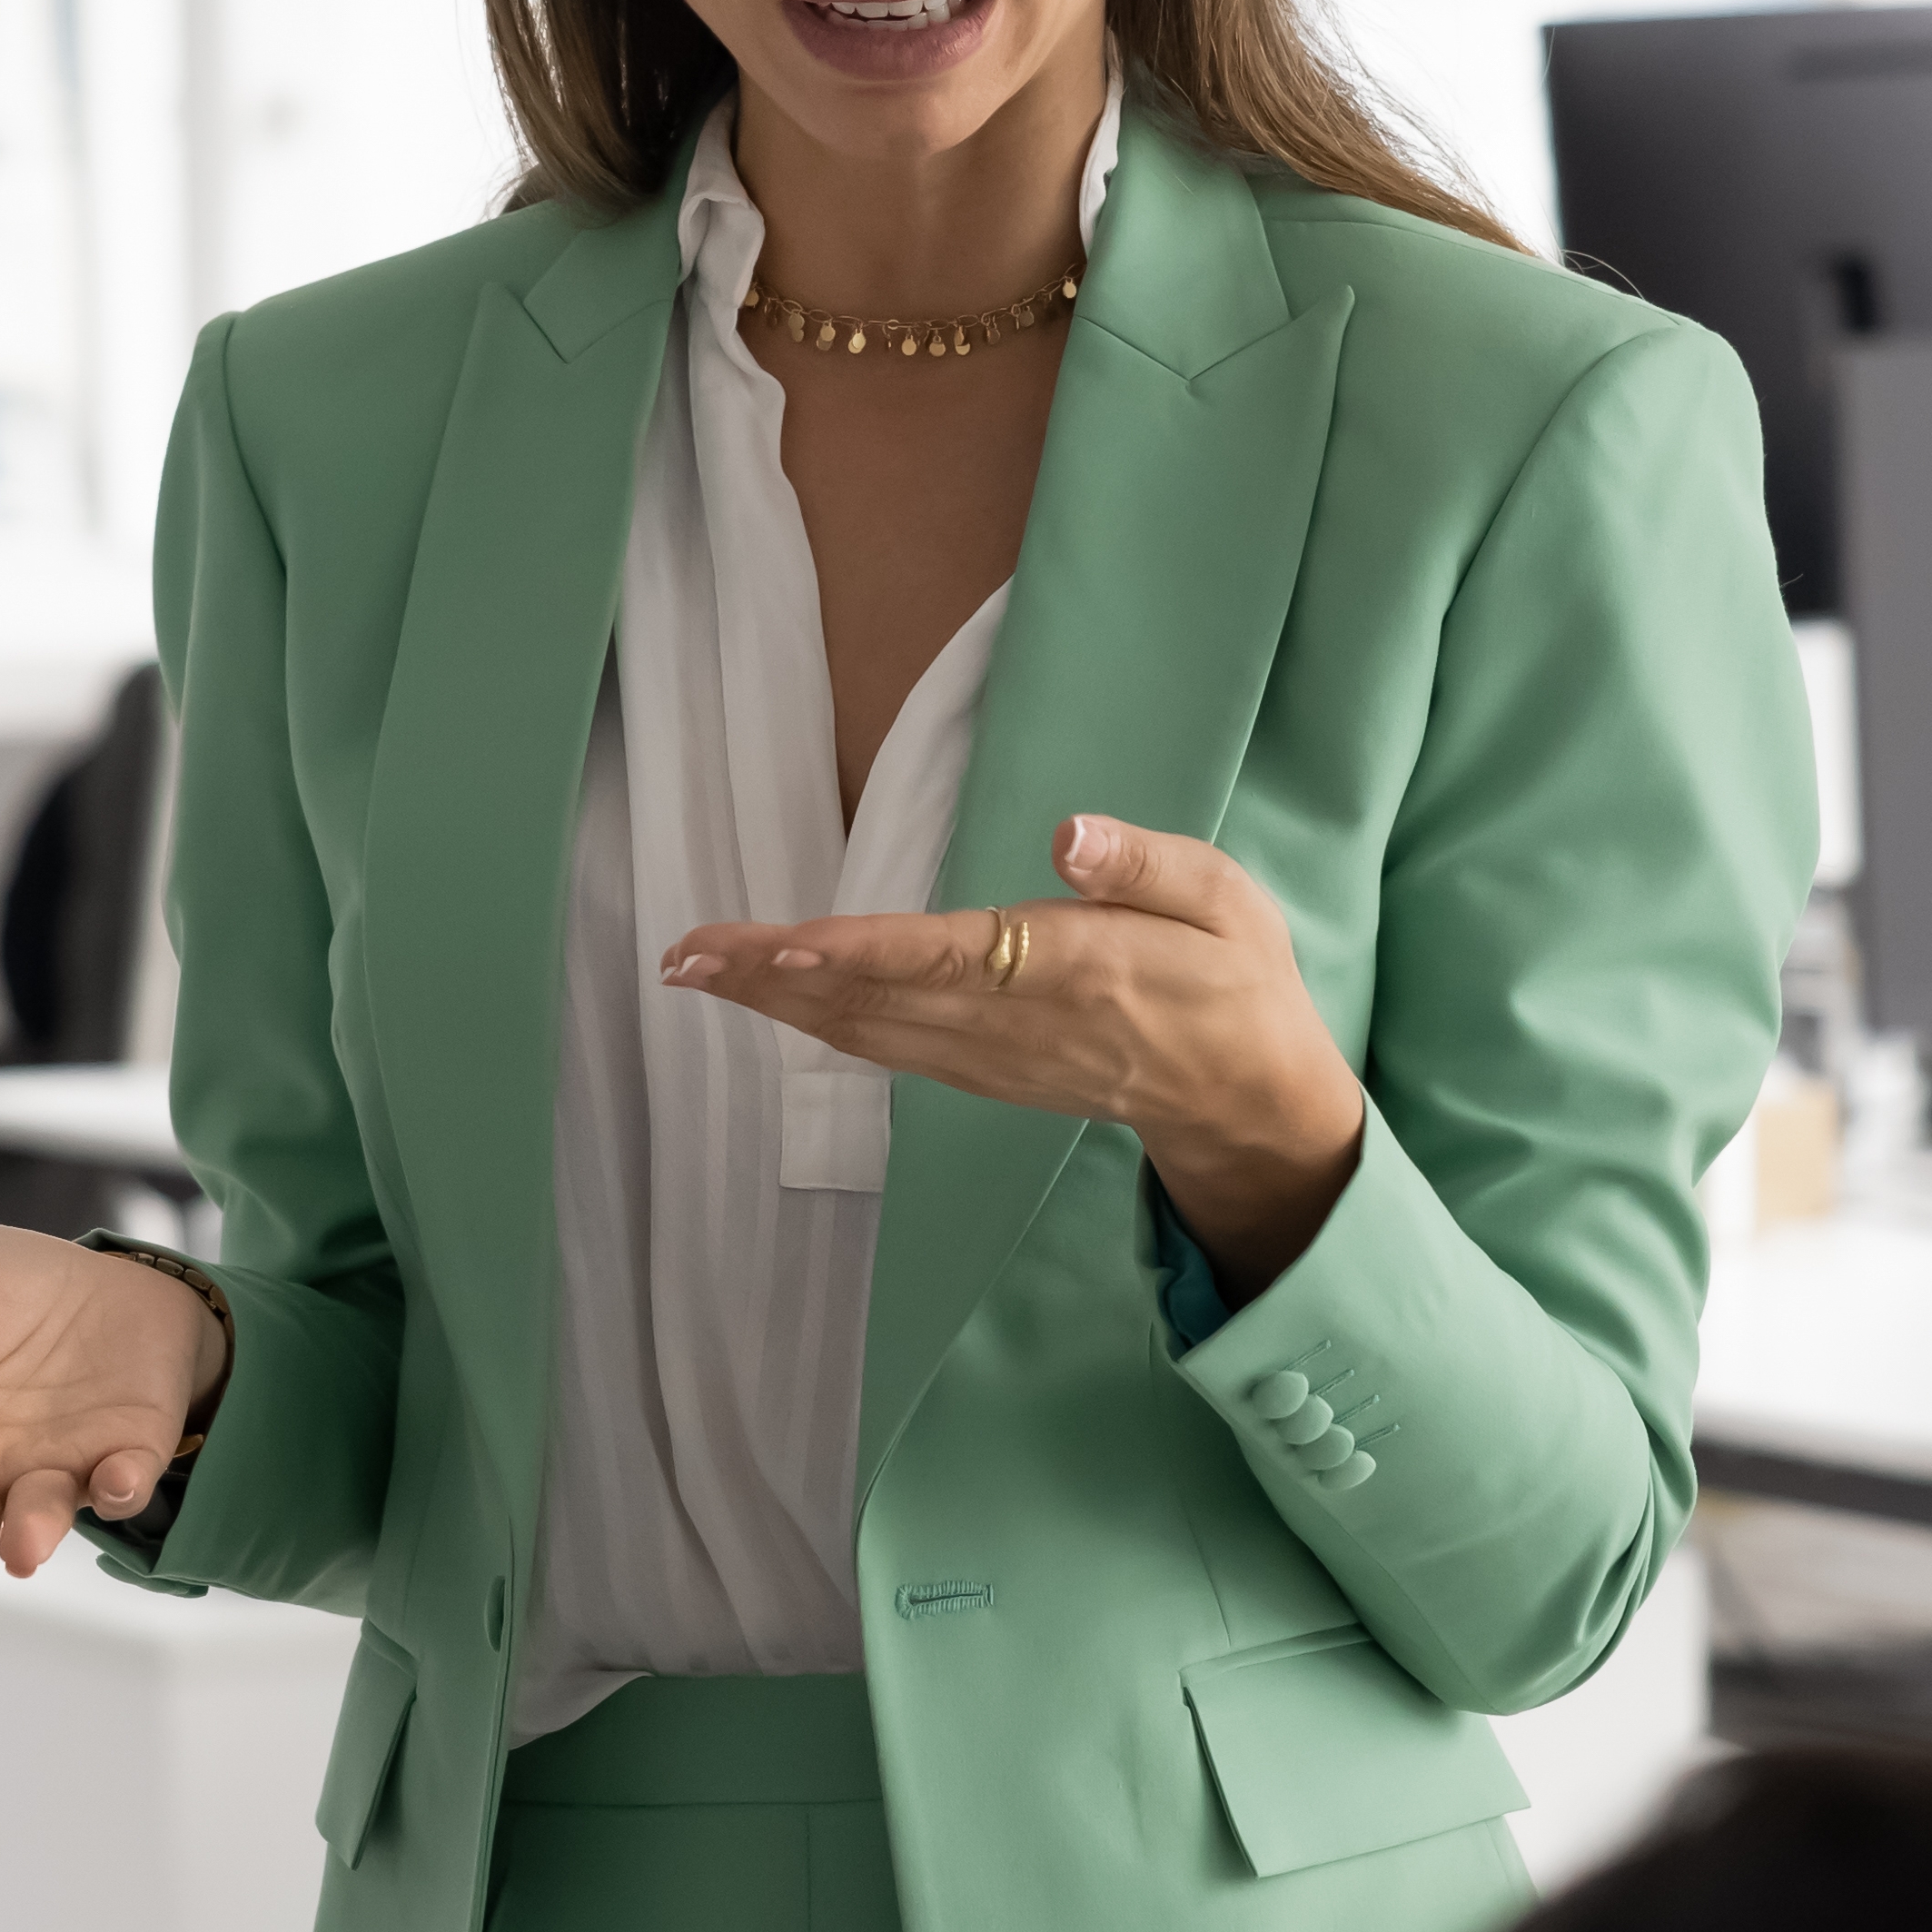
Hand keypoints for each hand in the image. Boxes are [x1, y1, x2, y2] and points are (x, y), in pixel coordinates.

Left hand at [661, 810, 1370, 1286]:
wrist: (1248, 1098)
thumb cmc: (1236, 982)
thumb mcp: (1225, 903)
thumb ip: (1147, 866)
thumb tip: (1070, 833)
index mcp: (1077, 969)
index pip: (951, 958)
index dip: (861, 954)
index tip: (782, 948)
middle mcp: (1018, 1024)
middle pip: (878, 1001)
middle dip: (776, 979)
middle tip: (684, 953)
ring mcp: (993, 1060)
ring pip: (867, 1031)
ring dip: (776, 1004)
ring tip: (695, 971)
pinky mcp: (982, 1075)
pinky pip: (884, 1049)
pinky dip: (817, 1026)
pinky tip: (768, 1004)